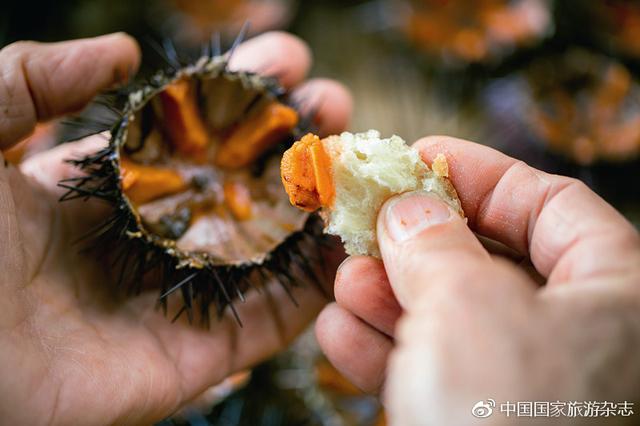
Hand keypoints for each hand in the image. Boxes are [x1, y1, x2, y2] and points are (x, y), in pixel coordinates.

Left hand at [0, 32, 350, 424]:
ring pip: (268, 249)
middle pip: (241, 185)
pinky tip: (351, 242)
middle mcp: (151, 239)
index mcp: (105, 189)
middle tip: (334, 101)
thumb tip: (123, 50)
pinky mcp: (194, 354)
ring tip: (357, 160)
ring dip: (316, 206)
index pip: (192, 132)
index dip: (241, 93)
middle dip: (294, 139)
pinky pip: (271, 318)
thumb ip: (33, 78)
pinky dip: (315, 286)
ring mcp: (179, 297)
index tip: (286, 55)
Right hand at [316, 136, 639, 424]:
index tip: (417, 158)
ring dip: (388, 293)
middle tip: (363, 220)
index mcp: (616, 293)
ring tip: (342, 276)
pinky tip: (339, 331)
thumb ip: (435, 244)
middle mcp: (579, 336)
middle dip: (417, 239)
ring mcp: (526, 384)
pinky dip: (383, 348)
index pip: (549, 203)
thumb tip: (407, 207)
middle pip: (489, 258)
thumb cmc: (514, 422)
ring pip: (451, 316)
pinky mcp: (480, 421)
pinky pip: (432, 369)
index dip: (479, 174)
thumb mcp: (470, 308)